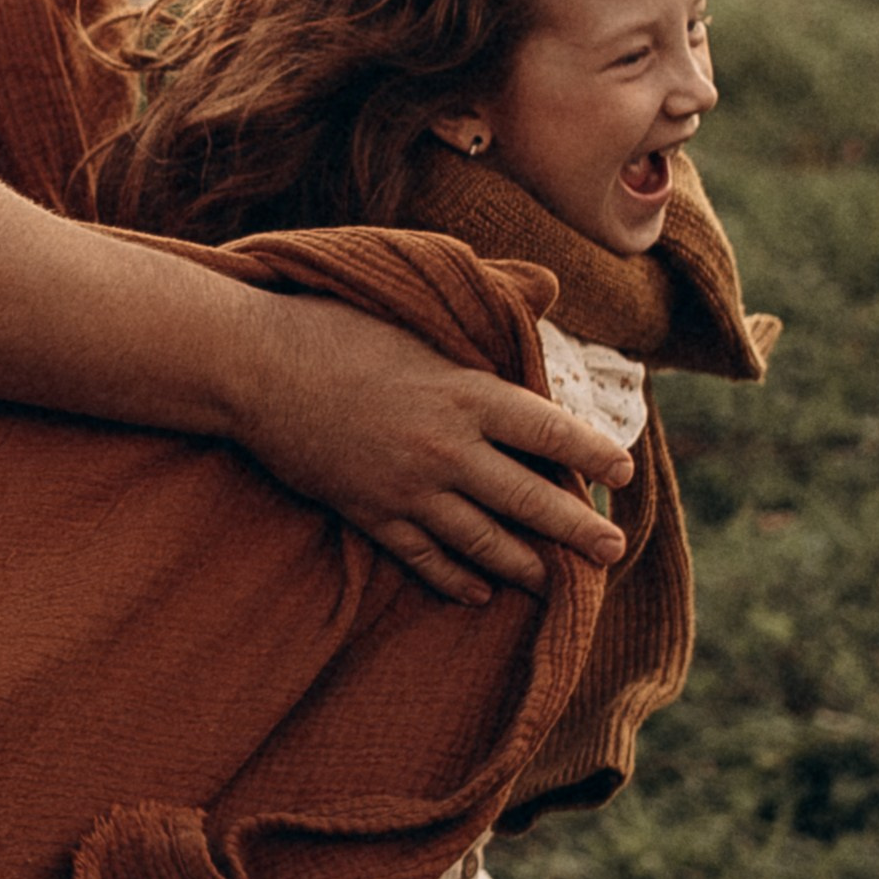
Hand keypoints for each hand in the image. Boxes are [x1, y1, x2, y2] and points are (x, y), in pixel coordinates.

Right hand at [229, 295, 631, 602]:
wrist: (254, 366)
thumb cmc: (335, 324)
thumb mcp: (419, 306)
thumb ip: (490, 302)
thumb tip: (553, 286)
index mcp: (465, 393)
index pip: (550, 430)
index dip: (593, 454)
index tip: (624, 475)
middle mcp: (446, 448)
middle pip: (528, 499)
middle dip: (577, 530)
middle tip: (611, 550)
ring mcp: (407, 488)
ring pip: (481, 541)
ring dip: (522, 564)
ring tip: (553, 578)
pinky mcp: (369, 513)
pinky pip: (424, 558)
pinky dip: (455, 579)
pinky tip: (478, 592)